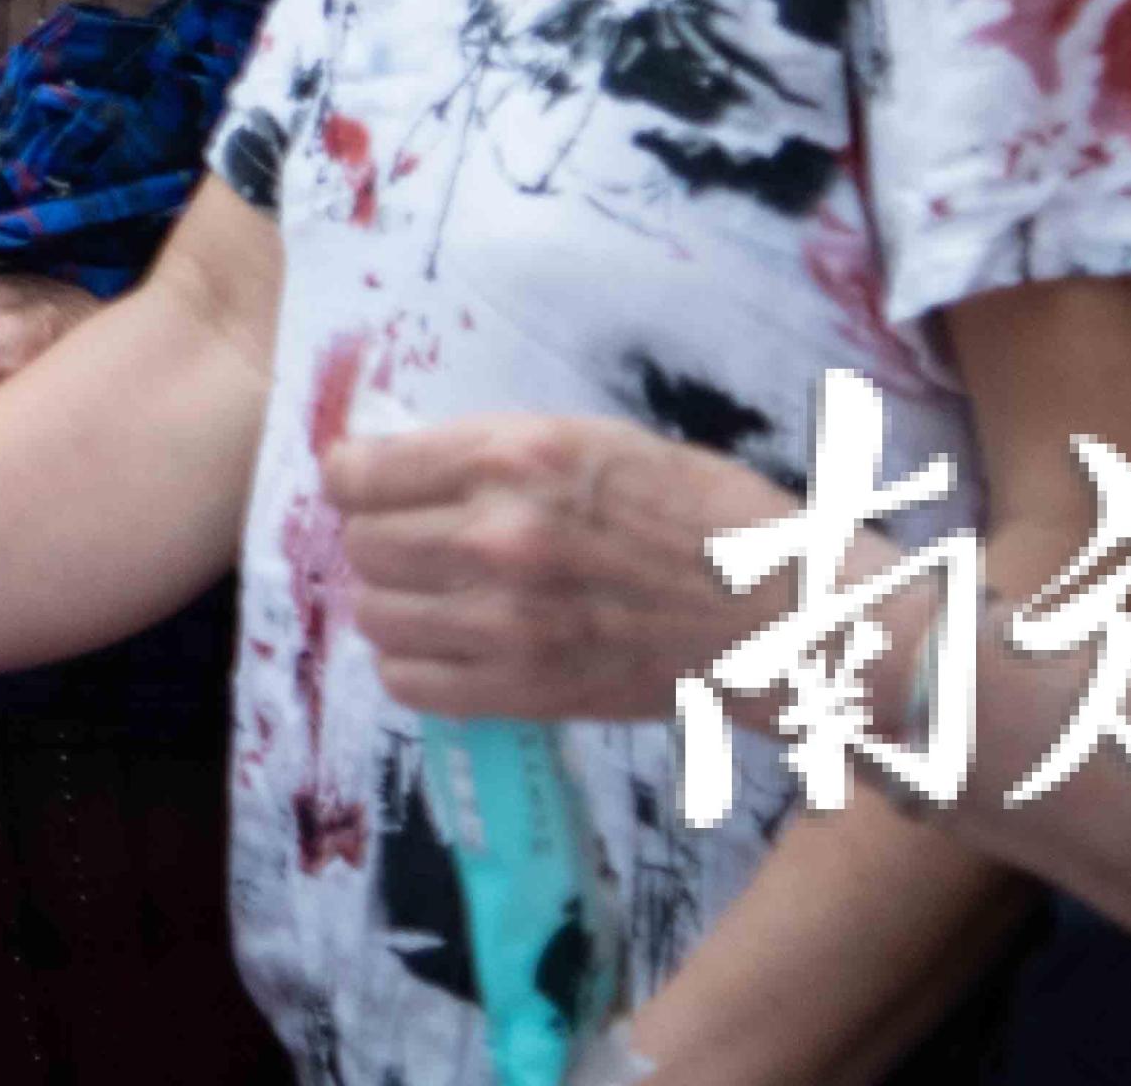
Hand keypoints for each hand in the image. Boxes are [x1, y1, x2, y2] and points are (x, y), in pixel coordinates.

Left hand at [322, 412, 789, 722]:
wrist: (779, 612)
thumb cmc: (696, 512)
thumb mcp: (588, 440)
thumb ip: (490, 453)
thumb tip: (394, 463)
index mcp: (512, 458)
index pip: (360, 471)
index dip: (351, 478)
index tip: (365, 485)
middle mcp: (497, 537)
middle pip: (360, 544)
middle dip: (376, 539)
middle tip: (412, 541)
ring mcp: (507, 621)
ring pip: (374, 614)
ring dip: (391, 603)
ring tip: (430, 595)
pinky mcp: (526, 690)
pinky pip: (410, 684)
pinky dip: (413, 666)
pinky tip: (445, 647)